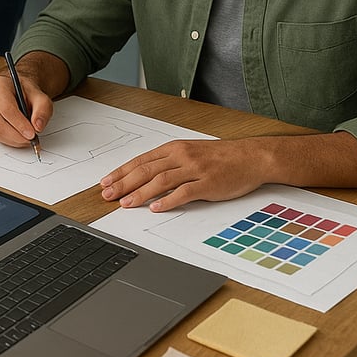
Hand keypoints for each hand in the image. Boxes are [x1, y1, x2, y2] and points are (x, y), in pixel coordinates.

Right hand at [0, 72, 51, 146]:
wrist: (19, 93)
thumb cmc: (27, 94)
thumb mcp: (41, 98)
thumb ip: (43, 111)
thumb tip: (37, 126)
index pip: (6, 108)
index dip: (19, 124)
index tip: (31, 134)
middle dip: (16, 135)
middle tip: (30, 140)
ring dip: (12, 140)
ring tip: (26, 139)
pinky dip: (7, 140)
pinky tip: (17, 138)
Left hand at [99, 139, 262, 211]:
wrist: (250, 156)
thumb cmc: (220, 156)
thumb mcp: (189, 152)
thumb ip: (167, 162)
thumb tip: (143, 175)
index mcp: (174, 149)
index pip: (140, 161)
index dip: (121, 172)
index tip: (106, 182)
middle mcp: (181, 156)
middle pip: (146, 170)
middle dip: (124, 183)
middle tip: (108, 195)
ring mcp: (195, 169)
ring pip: (161, 181)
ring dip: (141, 193)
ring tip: (126, 204)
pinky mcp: (208, 183)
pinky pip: (184, 192)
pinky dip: (168, 200)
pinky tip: (156, 208)